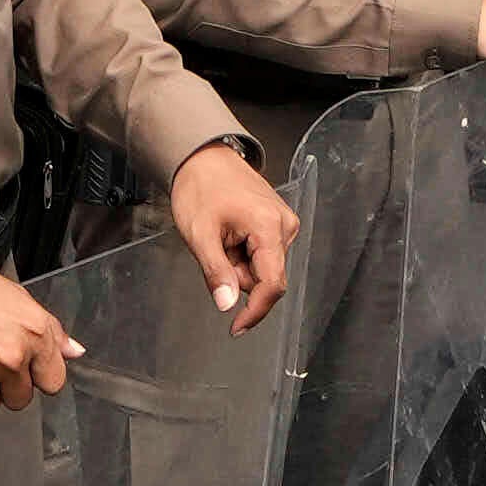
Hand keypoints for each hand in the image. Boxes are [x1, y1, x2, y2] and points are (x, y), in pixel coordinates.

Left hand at [163, 141, 300, 323]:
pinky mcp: (279, 223)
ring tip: (222, 236)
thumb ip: (217, 272)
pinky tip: (231, 233)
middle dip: (238, 275)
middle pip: (266, 277)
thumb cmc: (200, 188)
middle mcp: (285, 225)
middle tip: (215, 249)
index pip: (273, 284)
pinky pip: (263, 254)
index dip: (255, 312)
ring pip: (263, 267)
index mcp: (270, 227)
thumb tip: (229, 305)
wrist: (202, 158)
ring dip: (239, 263)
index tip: (236, 328)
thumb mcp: (200, 235)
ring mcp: (284, 223)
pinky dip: (243, 252)